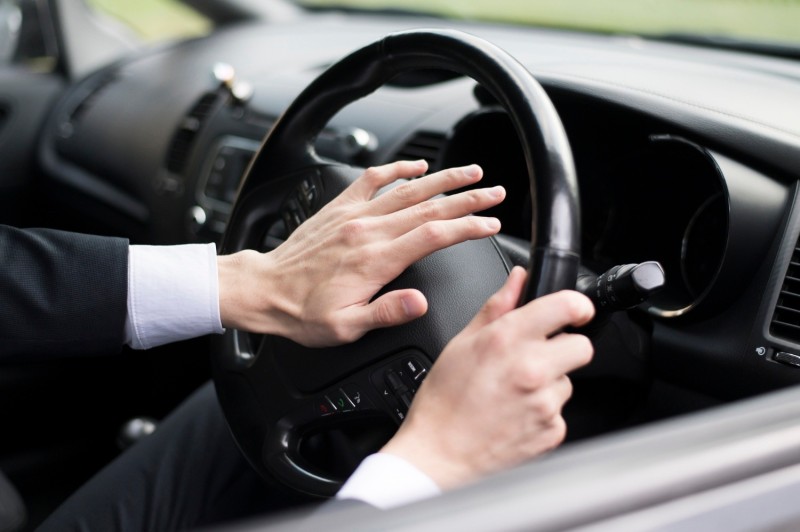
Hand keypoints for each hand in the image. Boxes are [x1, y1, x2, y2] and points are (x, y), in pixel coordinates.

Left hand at [217, 160, 504, 345]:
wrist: (264, 291)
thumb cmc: (303, 313)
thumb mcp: (345, 327)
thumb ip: (385, 312)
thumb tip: (418, 302)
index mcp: (375, 260)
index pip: (434, 236)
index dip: (468, 227)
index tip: (491, 224)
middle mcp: (368, 231)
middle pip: (429, 207)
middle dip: (468, 198)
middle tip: (495, 192)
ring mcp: (354, 215)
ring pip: (407, 189)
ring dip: (443, 179)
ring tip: (471, 172)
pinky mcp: (340, 208)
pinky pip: (372, 178)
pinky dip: (397, 169)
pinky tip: (416, 165)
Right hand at [380, 266, 594, 489]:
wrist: (438, 456)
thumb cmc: (443, 402)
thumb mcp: (461, 343)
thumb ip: (496, 307)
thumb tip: (517, 280)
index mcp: (508, 339)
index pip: (567, 306)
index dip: (577, 306)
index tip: (575, 311)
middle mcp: (531, 368)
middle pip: (581, 346)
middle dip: (564, 348)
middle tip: (537, 358)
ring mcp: (545, 402)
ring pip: (568, 381)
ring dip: (550, 383)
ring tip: (515, 392)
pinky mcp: (552, 431)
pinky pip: (560, 411)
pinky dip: (544, 412)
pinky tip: (516, 414)